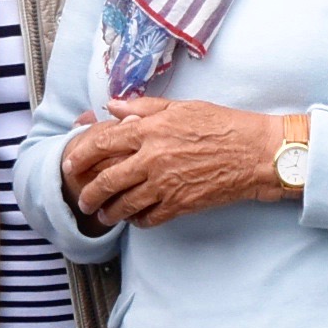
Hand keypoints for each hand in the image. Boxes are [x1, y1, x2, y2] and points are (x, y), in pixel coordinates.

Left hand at [63, 99, 301, 229]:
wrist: (256, 153)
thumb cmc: (222, 124)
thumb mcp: (182, 106)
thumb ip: (144, 107)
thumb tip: (113, 106)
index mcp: (149, 130)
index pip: (102, 143)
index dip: (81, 156)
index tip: (72, 165)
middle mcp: (152, 159)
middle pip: (106, 180)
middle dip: (88, 192)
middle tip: (82, 198)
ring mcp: (165, 184)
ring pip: (123, 204)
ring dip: (108, 212)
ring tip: (102, 214)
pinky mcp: (180, 204)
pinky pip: (148, 218)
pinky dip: (137, 220)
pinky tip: (134, 218)